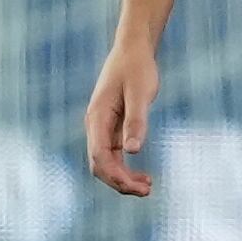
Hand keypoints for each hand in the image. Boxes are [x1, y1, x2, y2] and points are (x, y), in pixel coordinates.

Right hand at [84, 39, 159, 197]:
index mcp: (97, 118)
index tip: (137, 186)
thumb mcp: (141, 92)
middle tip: (147, 191)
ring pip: (106, 162)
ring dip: (123, 178)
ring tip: (147, 187)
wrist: (133, 49)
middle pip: (100, 165)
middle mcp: (95, 126)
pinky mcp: (111, 127)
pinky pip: (113, 155)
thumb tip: (133, 151)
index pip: (100, 157)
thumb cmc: (137, 68)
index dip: (116, 176)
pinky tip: (141, 174)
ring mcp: (101, 128)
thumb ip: (136, 121)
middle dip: (120, 182)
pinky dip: (125, 167)